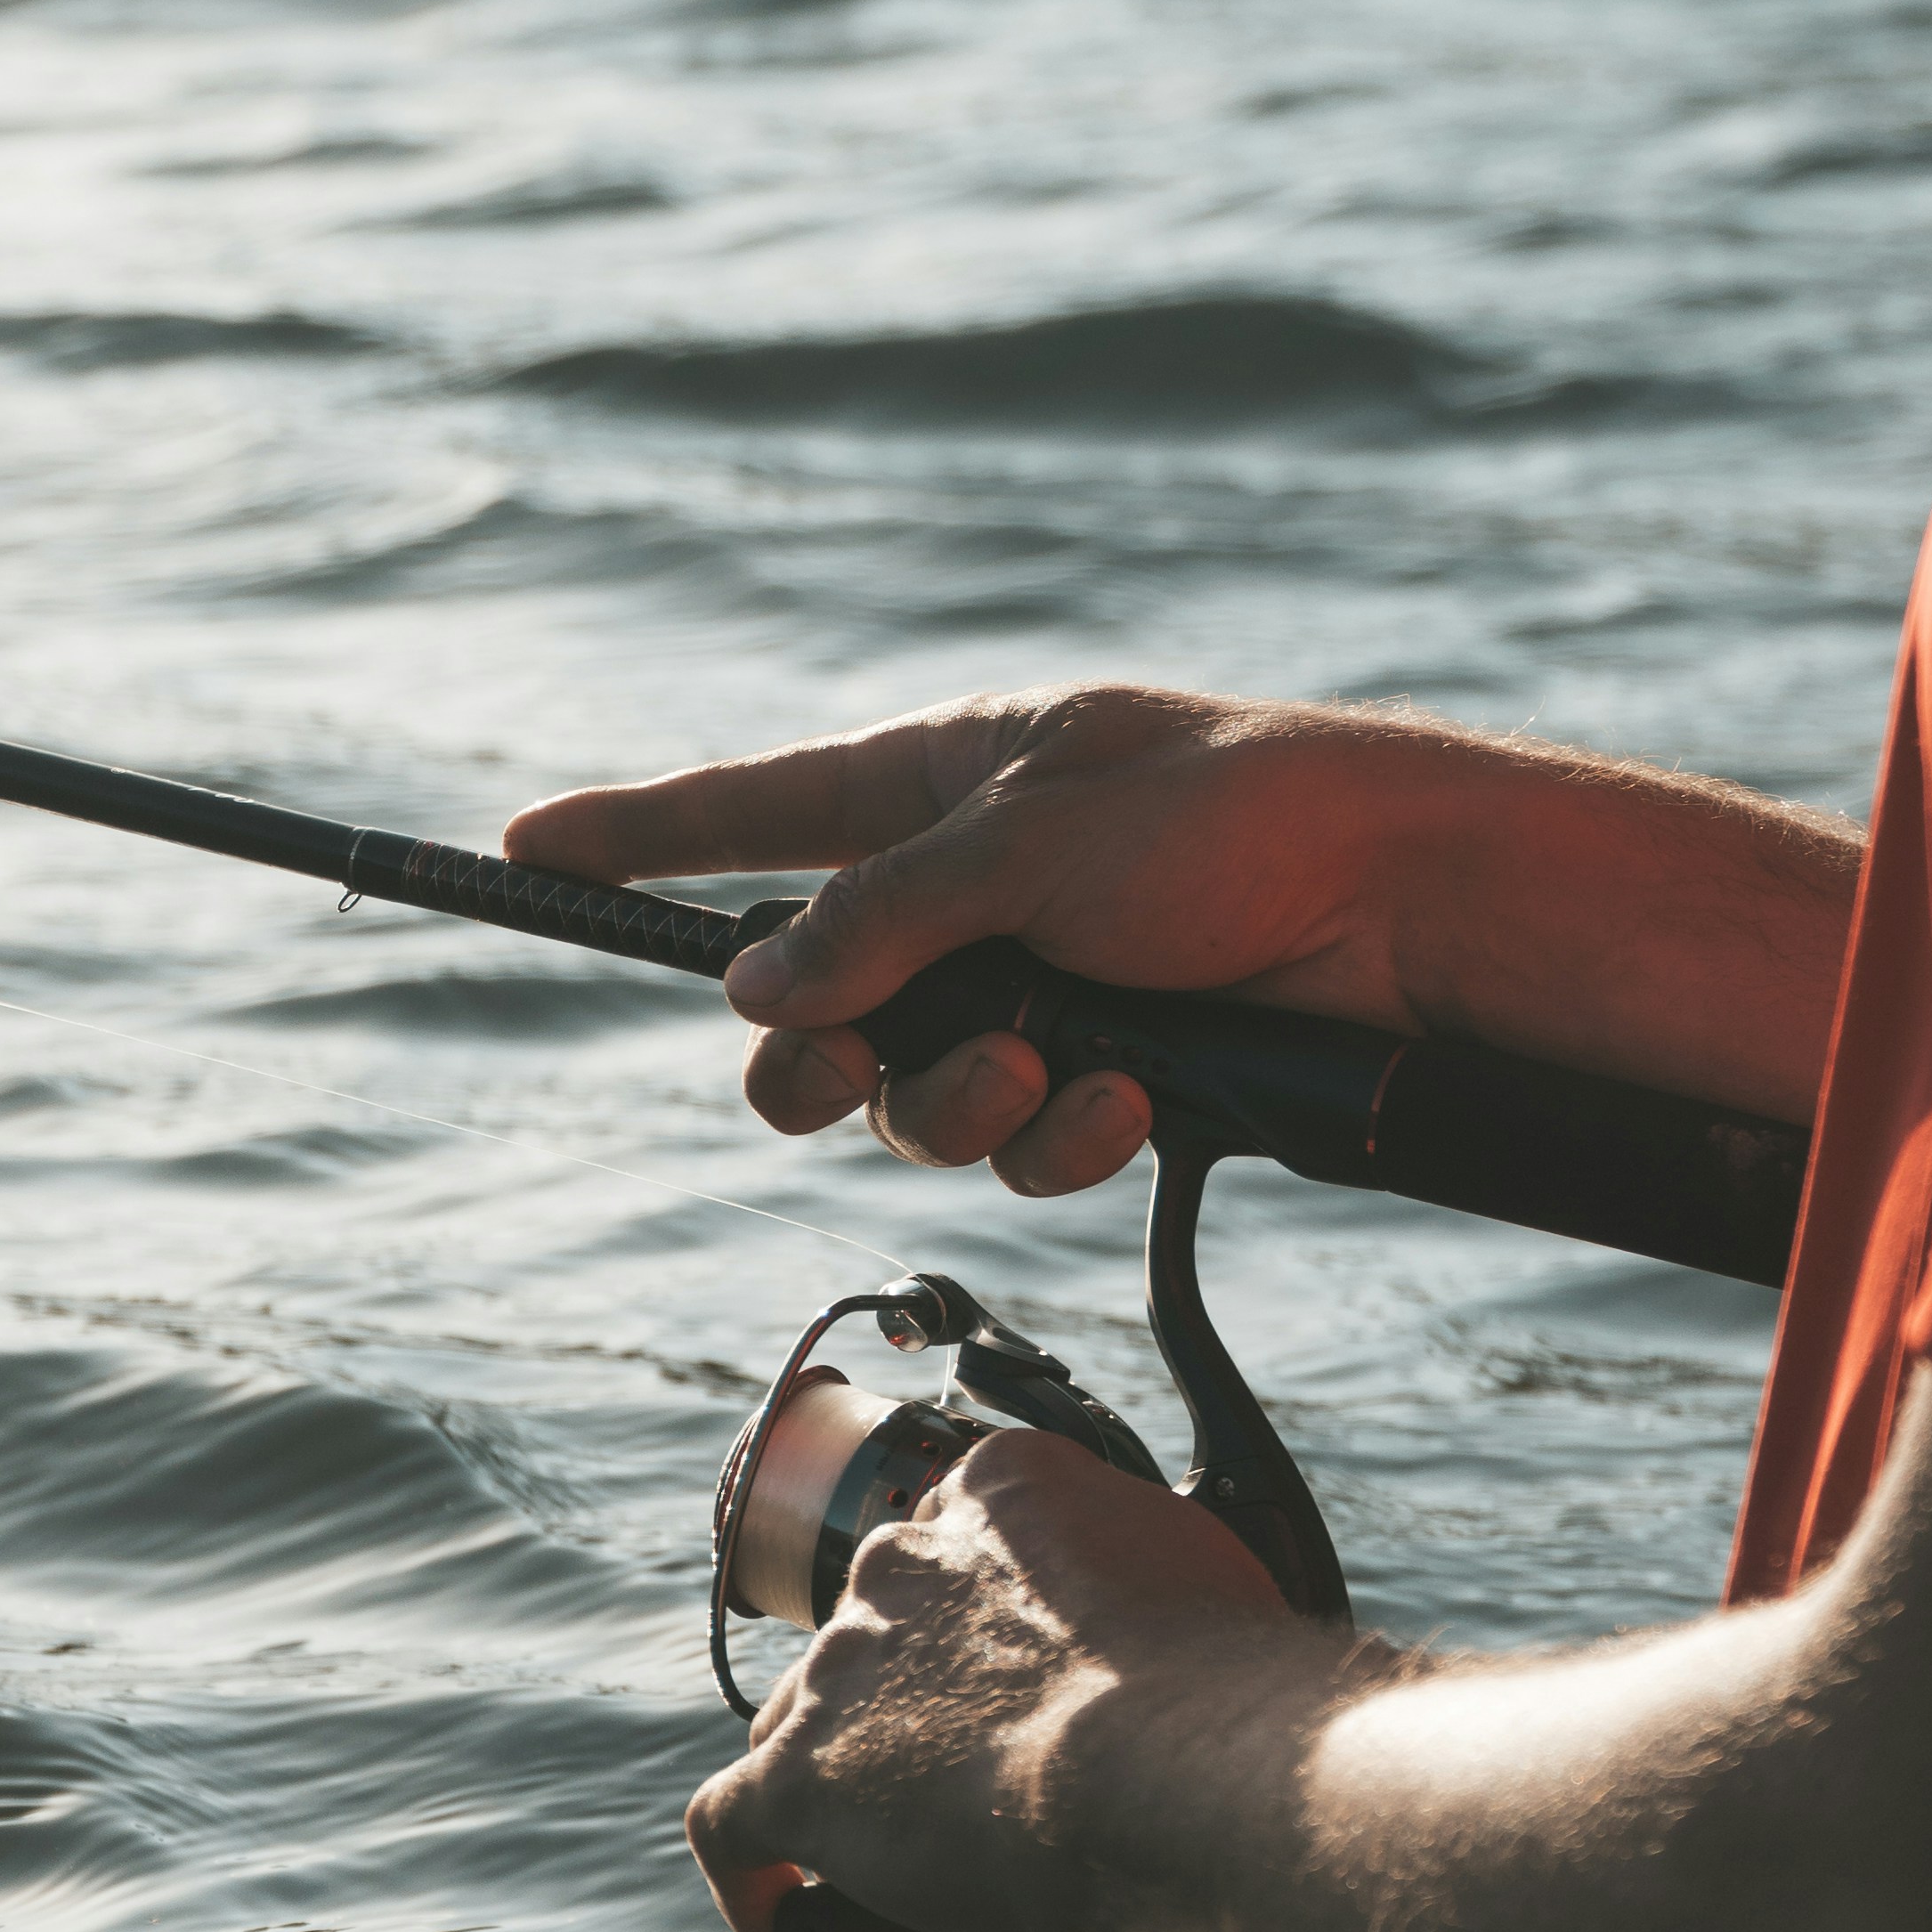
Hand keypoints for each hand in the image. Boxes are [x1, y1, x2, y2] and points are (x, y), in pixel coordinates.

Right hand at [508, 685, 1857, 1161]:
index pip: (747, 814)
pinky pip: (1018, 1144)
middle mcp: (966, 894)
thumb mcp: (1028, 844)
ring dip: (960, 1101)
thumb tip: (750, 1001)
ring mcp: (1034, 989)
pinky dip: (1061, 1132)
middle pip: (807, 1015)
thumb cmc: (1232, 818)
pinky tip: (1132, 1093)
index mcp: (937, 787)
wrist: (1414, 905)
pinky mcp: (1108, 1072)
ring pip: (909, 1102)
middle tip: (855, 1071)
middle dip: (824, 1063)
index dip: (634, 836)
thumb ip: (876, 923)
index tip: (517, 849)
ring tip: (1050, 1059)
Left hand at [687, 1430, 1298, 1931]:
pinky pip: (732, 1825)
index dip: (984, 1639)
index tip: (1027, 1693)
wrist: (1181, 1770)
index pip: (955, 1557)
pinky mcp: (800, 1778)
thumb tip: (1172, 1673)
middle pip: (877, 1646)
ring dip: (856, 1791)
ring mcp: (841, 1669)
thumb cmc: (1232, 1702)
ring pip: (807, 1729)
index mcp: (999, 1493)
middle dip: (924, 1716)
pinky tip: (793, 1926)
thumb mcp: (1211, 1599)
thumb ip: (1158, 1609)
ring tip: (929, 1866)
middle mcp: (901, 1561)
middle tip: (1005, 1790)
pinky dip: (755, 1879)